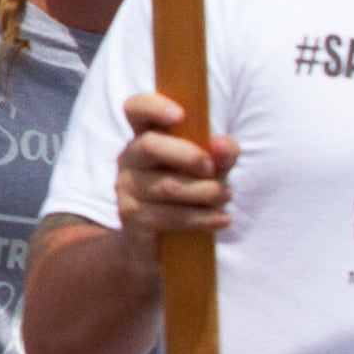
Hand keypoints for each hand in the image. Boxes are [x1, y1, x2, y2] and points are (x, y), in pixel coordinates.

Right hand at [109, 90, 234, 238]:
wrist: (159, 246)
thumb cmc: (187, 195)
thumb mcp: (209, 170)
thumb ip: (220, 155)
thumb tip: (224, 145)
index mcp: (146, 136)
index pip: (136, 109)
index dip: (153, 107)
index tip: (180, 115)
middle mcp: (130, 158)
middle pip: (150, 146)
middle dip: (187, 155)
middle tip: (212, 168)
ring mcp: (127, 188)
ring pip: (166, 185)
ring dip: (203, 191)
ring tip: (226, 195)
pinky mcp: (131, 217)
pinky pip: (168, 215)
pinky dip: (201, 218)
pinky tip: (222, 219)